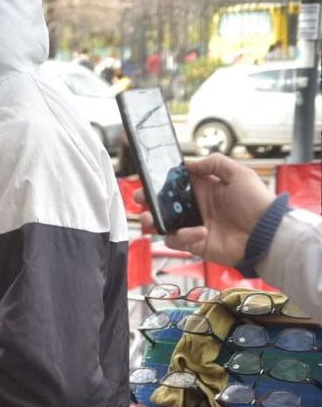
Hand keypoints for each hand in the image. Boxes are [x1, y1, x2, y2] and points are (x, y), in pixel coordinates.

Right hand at [137, 154, 273, 264]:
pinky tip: (198, 232)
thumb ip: (214, 162)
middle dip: (148, 201)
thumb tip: (189, 163)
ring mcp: (194, 226)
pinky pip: (176, 240)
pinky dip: (181, 236)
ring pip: (164, 224)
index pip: (177, 184)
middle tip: (140, 199)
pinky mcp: (195, 244)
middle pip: (165, 204)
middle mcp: (197, 207)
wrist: (266, 234)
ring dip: (153, 220)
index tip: (149, 180)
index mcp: (205, 189)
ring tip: (149, 219)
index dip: (162, 182)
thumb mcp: (239, 173)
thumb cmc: (257, 203)